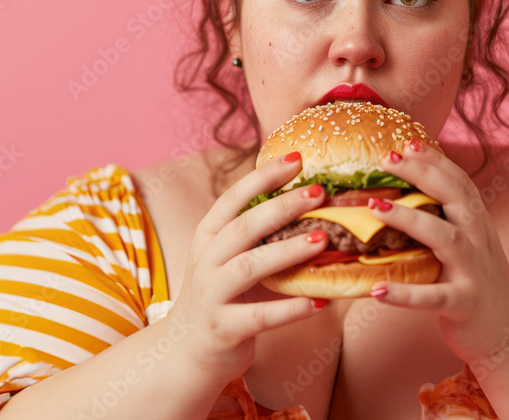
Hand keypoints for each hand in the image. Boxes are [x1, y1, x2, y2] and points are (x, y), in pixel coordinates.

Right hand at [166, 153, 330, 381]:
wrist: (186, 350)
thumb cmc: (219, 295)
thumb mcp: (226, 257)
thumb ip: (255, 233)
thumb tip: (307, 201)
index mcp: (207, 236)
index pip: (233, 197)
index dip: (264, 176)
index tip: (296, 158)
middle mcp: (206, 261)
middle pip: (244, 226)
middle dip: (283, 206)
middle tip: (319, 193)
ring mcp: (212, 295)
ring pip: (250, 266)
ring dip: (287, 251)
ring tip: (322, 240)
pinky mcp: (224, 328)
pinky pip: (261, 316)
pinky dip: (291, 309)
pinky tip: (320, 303)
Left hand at [367, 140, 508, 364]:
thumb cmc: (476, 279)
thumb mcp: (467, 241)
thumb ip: (444, 216)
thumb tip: (404, 188)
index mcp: (477, 223)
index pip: (459, 182)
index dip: (435, 160)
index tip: (407, 142)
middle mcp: (478, 240)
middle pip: (455, 198)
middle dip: (422, 174)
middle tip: (388, 159)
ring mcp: (473, 271)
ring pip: (445, 239)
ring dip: (409, 220)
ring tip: (375, 207)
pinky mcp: (464, 304)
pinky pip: (433, 297)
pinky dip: (405, 295)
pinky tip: (377, 290)